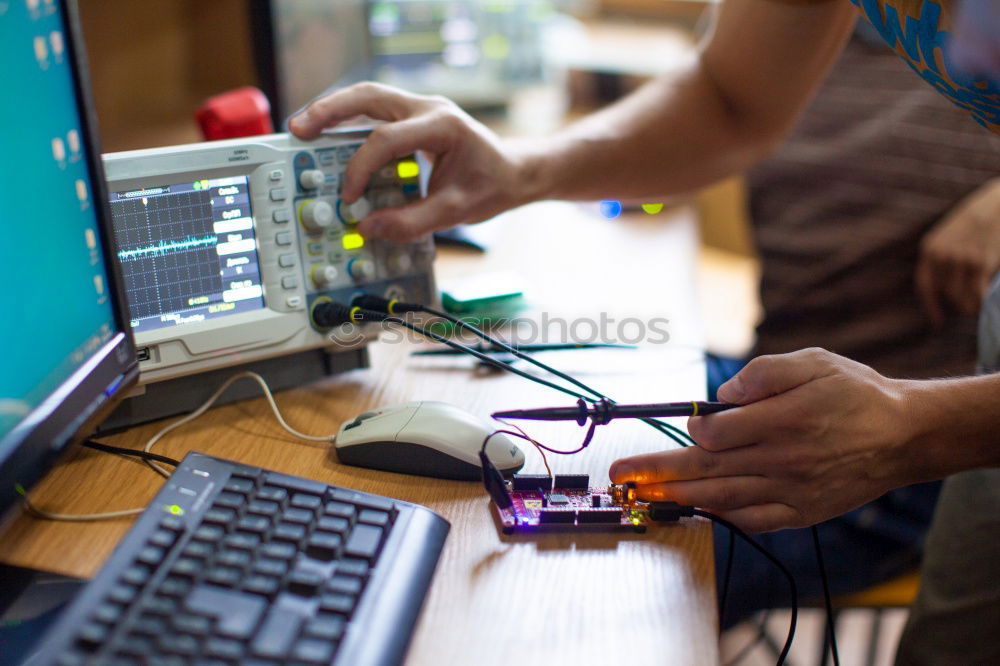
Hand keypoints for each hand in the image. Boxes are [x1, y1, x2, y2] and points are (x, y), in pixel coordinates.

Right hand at [289, 82, 531, 241]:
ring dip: (334, 110)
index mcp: (442, 125)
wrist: (515, 172)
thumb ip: (412, 222)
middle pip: (369, 96)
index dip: (360, 167)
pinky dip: (348, 120)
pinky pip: (374, 111)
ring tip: (302, 127)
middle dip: (330, 111)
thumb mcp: (457, 211)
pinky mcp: (413, 117)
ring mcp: (419, 108)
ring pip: (367, 97)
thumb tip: (367, 228)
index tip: (349, 197)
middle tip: (298, 128)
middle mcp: (428, 108)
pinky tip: (328, 135)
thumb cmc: (491, 186)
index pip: (387, 139)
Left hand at [608, 348, 914, 531]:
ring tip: (640, 497)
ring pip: (721, 498)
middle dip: (656, 473)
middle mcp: (784, 461)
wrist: (904, 436)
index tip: (692, 424)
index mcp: (784, 421)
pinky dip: (719, 518)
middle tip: (619, 477)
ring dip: (675, 498)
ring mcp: (792, 492)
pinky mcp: (802, 513)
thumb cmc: (854, 393)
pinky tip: (693, 511)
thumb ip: (763, 374)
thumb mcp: (812, 362)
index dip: (694, 430)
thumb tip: (720, 394)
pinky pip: (751, 521)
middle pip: (706, 470)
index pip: (718, 434)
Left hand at [916, 177, 999, 325]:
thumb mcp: (952, 232)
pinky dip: (982, 304)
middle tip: (969, 305)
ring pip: (961, 298)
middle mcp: (941, 255)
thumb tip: (948, 286)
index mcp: (930, 248)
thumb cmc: (980, 216)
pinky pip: (977, 295)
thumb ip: (945, 255)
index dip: (931, 306)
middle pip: (947, 293)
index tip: (937, 321)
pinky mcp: (981, 263)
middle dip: (958, 302)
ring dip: (971, 306)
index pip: (925, 285)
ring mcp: (961, 259)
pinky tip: (986, 305)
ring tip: (978, 306)